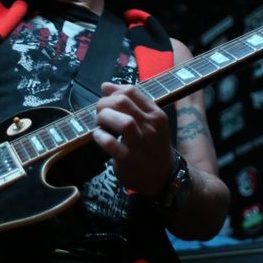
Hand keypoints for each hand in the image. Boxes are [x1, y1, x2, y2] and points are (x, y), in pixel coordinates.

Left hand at [93, 82, 174, 196]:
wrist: (163, 177)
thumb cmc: (152, 146)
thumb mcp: (150, 122)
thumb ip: (130, 103)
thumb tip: (106, 86)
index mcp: (156, 114)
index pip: (131, 91)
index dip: (113, 92)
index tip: (107, 100)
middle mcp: (150, 126)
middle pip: (123, 102)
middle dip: (104, 104)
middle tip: (100, 114)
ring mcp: (140, 143)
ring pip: (122, 121)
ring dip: (104, 118)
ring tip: (100, 124)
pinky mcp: (128, 159)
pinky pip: (111, 143)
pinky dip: (100, 137)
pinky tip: (100, 137)